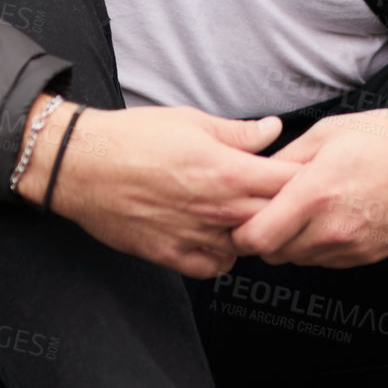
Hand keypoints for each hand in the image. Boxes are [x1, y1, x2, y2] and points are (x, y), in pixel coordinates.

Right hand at [16, 98, 300, 277]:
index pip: (289, 184)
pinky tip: (216, 235)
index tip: (305, 173)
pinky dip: (222, 255)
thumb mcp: (192, 121)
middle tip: (278, 196)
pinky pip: (214, 267)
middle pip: (275, 219)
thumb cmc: (134, 137)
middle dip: (283, 208)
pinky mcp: (171, 256)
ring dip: (252, 233)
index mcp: (227, 172)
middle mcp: (217, 210)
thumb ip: (238, 133)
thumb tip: (272, 130)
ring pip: (247, 248)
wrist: (82, 166)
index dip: (302, 178)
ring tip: (243, 214)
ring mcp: (195, 237)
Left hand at [230, 99, 387, 267]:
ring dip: (290, 240)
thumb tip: (255, 176)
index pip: (256, 237)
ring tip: (301, 206)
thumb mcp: (328, 132)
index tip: (241, 211)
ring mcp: (354, 247)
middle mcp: (333, 228)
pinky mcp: (370, 255)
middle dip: (263, 233)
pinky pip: (327, 260)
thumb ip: (286, 159)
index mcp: (316, 193)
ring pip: (299, 259)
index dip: (240, 228)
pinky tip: (329, 215)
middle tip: (268, 206)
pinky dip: (317, 244)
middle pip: (273, 253)